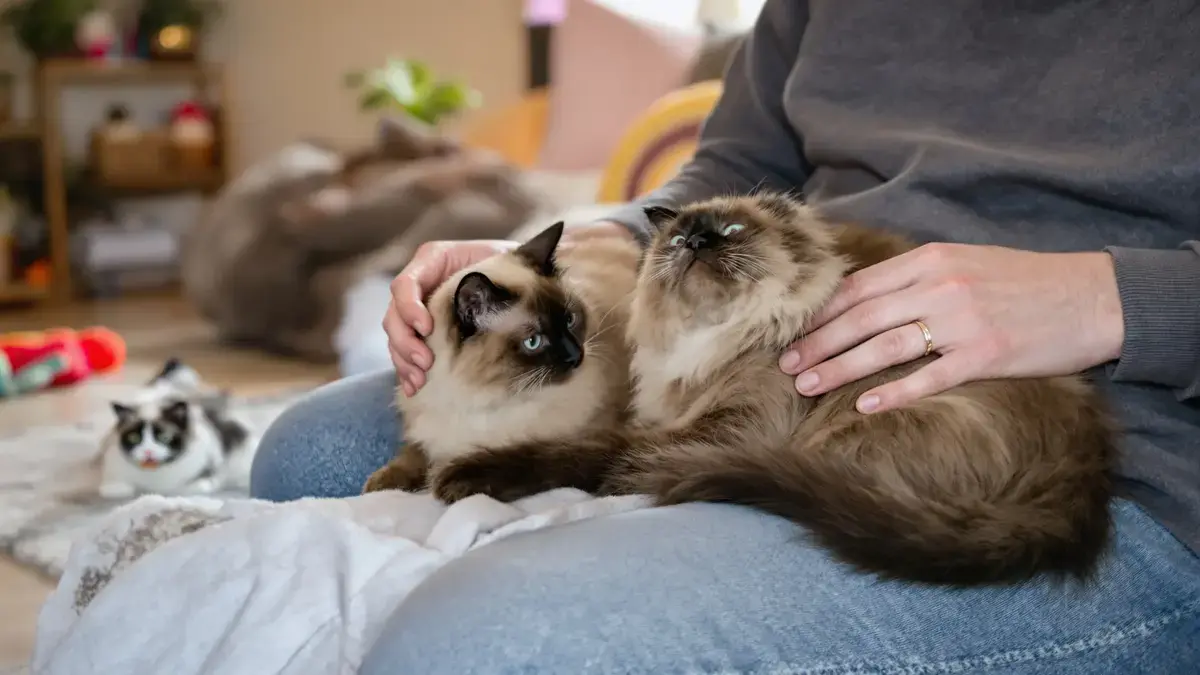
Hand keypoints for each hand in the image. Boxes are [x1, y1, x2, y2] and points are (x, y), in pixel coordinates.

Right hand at [385, 239, 515, 395]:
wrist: (518, 273)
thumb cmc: (510, 263)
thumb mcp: (502, 261)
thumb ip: (493, 277)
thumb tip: (500, 310)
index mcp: (433, 260)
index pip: (406, 284)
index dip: (409, 308)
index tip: (427, 329)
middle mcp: (420, 283)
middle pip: (394, 315)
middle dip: (406, 342)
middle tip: (426, 363)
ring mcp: (418, 308)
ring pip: (396, 336)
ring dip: (404, 361)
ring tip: (420, 381)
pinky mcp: (423, 330)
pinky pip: (404, 351)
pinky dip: (406, 370)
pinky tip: (414, 387)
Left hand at [779, 243, 1124, 412]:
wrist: (1095, 297)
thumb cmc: (1025, 283)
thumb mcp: (966, 263)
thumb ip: (917, 278)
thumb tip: (863, 300)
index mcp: (930, 259)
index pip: (858, 287)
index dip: (819, 313)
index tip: (789, 333)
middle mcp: (940, 285)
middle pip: (861, 317)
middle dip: (817, 343)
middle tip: (785, 367)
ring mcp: (963, 320)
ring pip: (884, 346)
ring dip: (839, 368)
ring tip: (807, 386)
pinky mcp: (987, 355)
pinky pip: (928, 377)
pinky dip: (893, 392)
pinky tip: (863, 406)